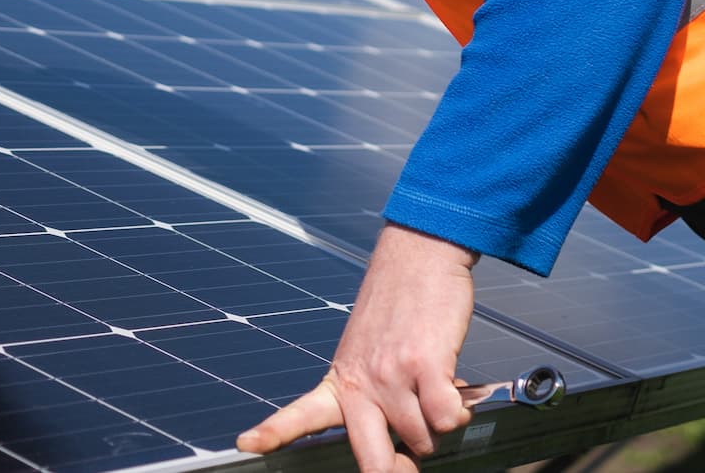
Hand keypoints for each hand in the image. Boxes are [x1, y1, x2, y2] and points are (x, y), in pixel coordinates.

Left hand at [237, 223, 475, 472]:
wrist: (417, 253)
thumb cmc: (398, 304)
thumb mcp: (368, 350)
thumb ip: (380, 395)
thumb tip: (416, 438)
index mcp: (341, 380)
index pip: (300, 414)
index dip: (272, 434)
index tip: (247, 444)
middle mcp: (362, 382)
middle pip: (373, 462)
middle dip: (395, 472)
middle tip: (407, 463)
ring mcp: (391, 375)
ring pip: (423, 440)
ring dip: (437, 425)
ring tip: (435, 390)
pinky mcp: (425, 364)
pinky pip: (446, 418)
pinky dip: (457, 412)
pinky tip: (454, 388)